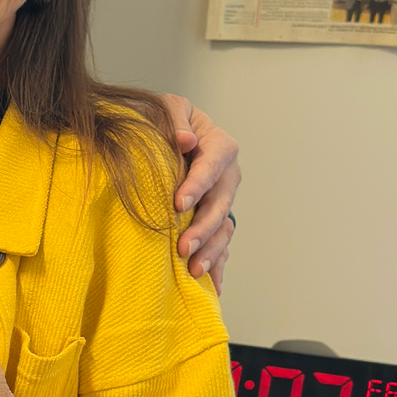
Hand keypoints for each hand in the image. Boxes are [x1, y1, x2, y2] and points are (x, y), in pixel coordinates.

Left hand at [163, 95, 240, 292]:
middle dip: (203, 229)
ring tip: (194, 271)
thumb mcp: (169, 108)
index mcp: (220, 146)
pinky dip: (219, 265)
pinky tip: (213, 288)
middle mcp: (228, 176)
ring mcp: (224, 200)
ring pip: (224, 228)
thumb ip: (176, 120)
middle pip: (220, 205)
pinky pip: (222, 245)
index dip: (196, 185)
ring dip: (211, 251)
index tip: (178, 204)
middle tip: (183, 248)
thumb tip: (186, 141)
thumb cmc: (167, 120)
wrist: (170, 136)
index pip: (211, 167)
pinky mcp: (217, 219)